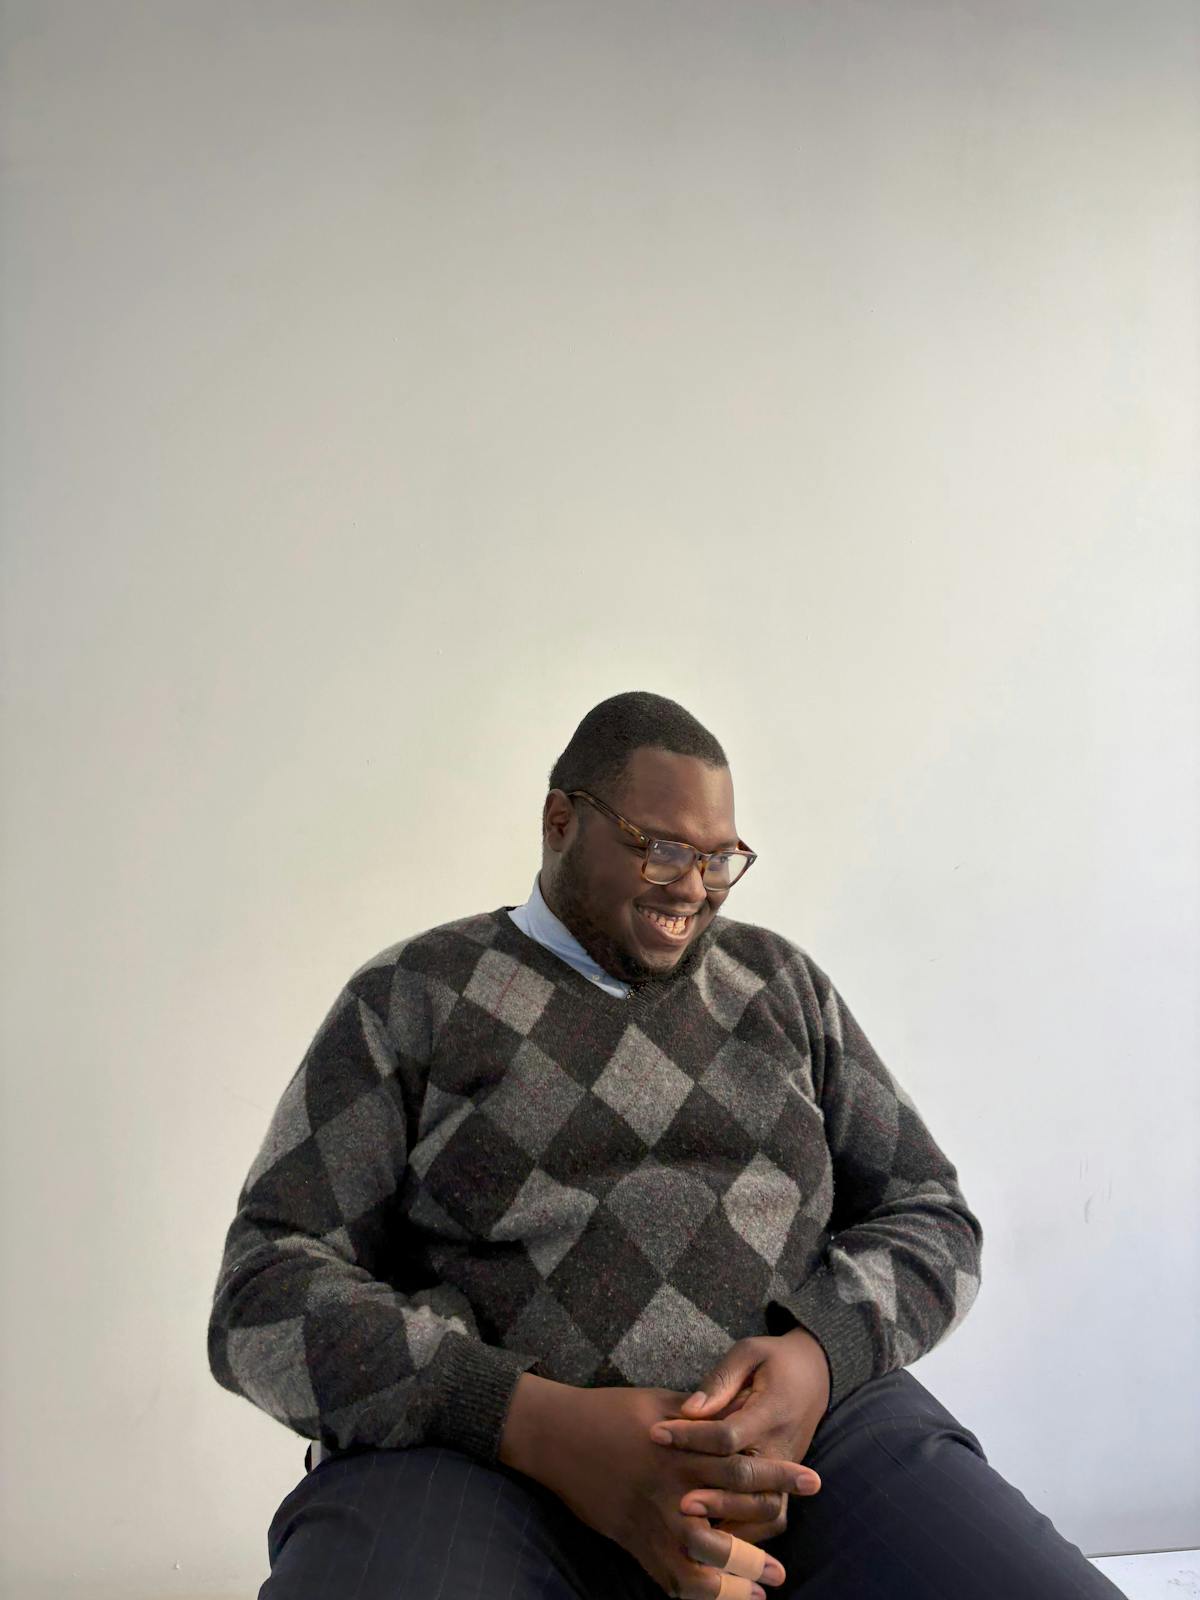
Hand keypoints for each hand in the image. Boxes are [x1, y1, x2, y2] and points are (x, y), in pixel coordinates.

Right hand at [533, 1383, 815, 1597]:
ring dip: (734, 1577)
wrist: (557, 1434)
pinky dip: (697, 1592)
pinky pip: (667, 1576)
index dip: (780, 1474)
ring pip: (699, 1558)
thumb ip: (700, 1417)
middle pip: (728, 1519)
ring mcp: (650, 1518)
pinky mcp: (631, 1539)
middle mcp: (670, 1488)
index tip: (814, 1481)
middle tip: (785, 1564)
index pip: (742, 1465)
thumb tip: (734, 1417)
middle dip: (763, 1540)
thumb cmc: (610, 1410)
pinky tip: (720, 1596)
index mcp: (682, 1449)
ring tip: (761, 1588)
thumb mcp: (660, 1402)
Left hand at [649, 1330, 831, 1543]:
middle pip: (749, 1484)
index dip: (690, 1436)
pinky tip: (712, 1536)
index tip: (656, 1434)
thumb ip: (720, 1381)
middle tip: (678, 1502)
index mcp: (771, 1411)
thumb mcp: (749, 1353)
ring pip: (765, 1512)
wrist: (815, 1375)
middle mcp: (782, 1448)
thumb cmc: (774, 1361)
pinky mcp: (784, 1484)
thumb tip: (689, 1410)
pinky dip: (745, 1535)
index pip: (728, 1434)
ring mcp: (786, 1470)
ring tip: (697, 1531)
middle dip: (714, 1498)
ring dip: (732, 1525)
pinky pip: (770, 1519)